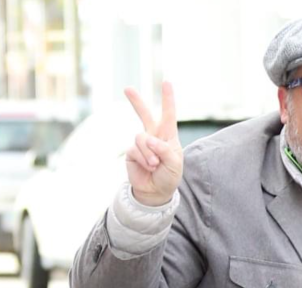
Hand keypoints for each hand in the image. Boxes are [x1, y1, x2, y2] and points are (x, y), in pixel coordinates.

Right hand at [124, 82, 183, 206]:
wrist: (156, 192)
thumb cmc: (169, 176)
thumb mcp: (174, 162)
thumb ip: (164, 149)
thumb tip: (148, 139)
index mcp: (168, 135)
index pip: (168, 113)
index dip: (167, 98)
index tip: (166, 82)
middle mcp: (153, 136)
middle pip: (144, 114)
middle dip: (136, 102)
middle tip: (127, 88)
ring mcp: (141, 144)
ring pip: (141, 137)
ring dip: (149, 152)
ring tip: (155, 165)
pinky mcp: (131, 153)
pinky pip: (135, 150)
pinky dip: (144, 159)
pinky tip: (149, 167)